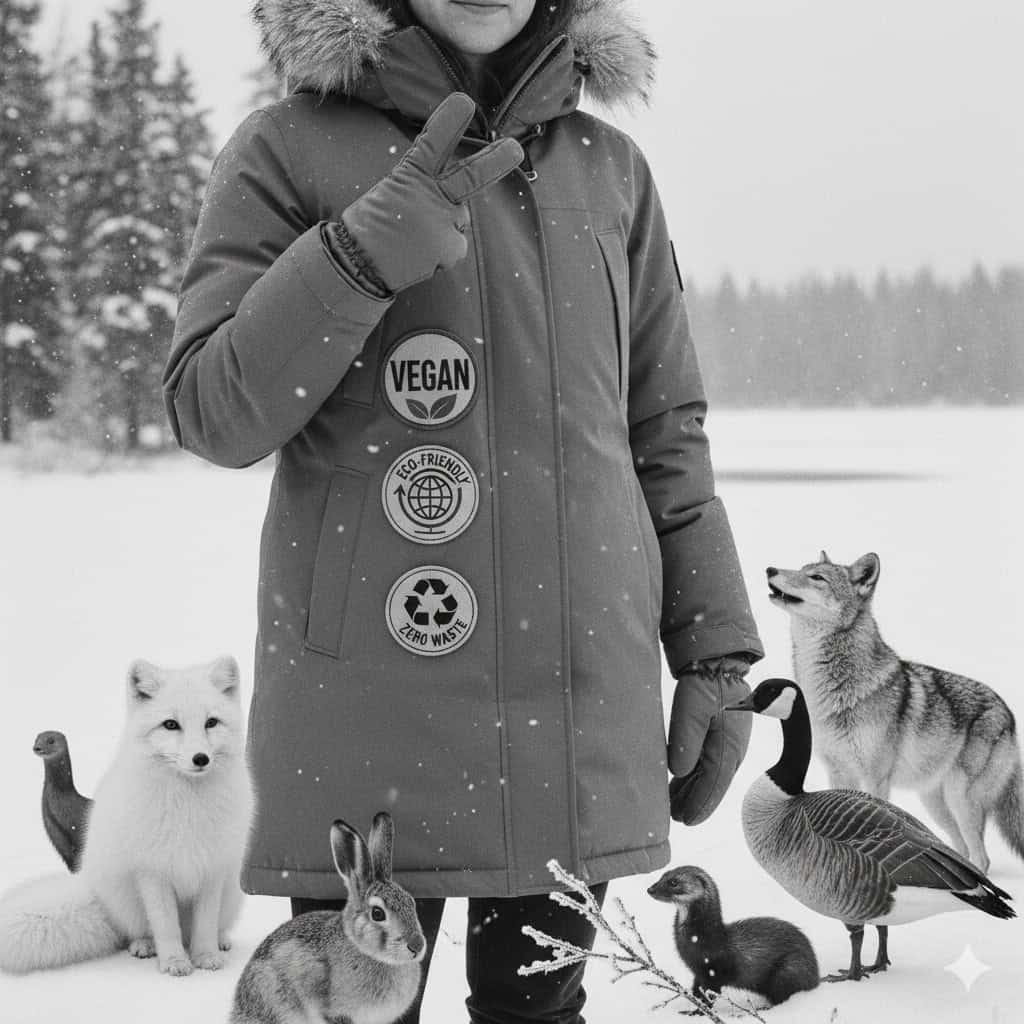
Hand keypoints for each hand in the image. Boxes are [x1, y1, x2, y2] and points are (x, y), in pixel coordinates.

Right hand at [341, 92, 522, 292]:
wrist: (357, 264)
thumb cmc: (372, 226)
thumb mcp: (393, 193)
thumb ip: (425, 191)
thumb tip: (454, 208)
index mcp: (410, 175)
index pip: (432, 144)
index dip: (449, 123)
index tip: (465, 101)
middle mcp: (430, 196)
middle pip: (470, 176)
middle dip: (496, 162)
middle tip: (515, 149)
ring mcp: (443, 223)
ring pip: (458, 220)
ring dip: (443, 227)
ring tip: (412, 238)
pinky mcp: (450, 249)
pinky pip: (454, 246)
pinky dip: (440, 253)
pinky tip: (419, 256)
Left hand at [667, 660, 752, 824]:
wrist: (718, 662)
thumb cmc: (704, 684)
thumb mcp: (691, 709)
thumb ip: (685, 741)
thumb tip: (678, 772)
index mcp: (728, 747)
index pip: (713, 784)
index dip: (699, 804)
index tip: (685, 821)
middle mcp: (732, 749)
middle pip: (712, 783)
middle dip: (695, 802)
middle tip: (676, 819)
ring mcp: (727, 743)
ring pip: (709, 774)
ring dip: (692, 790)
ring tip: (674, 806)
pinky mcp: (720, 735)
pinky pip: (707, 762)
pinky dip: (694, 776)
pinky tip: (680, 783)